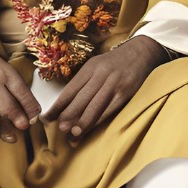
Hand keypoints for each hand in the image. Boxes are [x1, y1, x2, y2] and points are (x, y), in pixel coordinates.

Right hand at [0, 19, 40, 142]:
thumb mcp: (4, 68)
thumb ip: (14, 86)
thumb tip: (28, 109)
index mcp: (9, 73)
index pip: (24, 93)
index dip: (31, 108)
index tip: (35, 119)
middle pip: (11, 104)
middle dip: (19, 119)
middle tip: (25, 128)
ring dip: (5, 126)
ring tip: (12, 138)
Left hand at [44, 36, 170, 141]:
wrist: (140, 52)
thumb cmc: (114, 64)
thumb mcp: (96, 66)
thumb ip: (83, 82)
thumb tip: (66, 104)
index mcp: (89, 68)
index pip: (70, 89)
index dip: (58, 105)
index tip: (47, 118)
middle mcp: (100, 74)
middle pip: (81, 98)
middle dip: (69, 114)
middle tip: (60, 128)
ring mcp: (113, 83)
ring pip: (94, 105)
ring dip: (83, 121)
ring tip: (73, 135)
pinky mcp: (125, 92)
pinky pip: (109, 109)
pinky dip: (99, 120)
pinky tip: (91, 129)